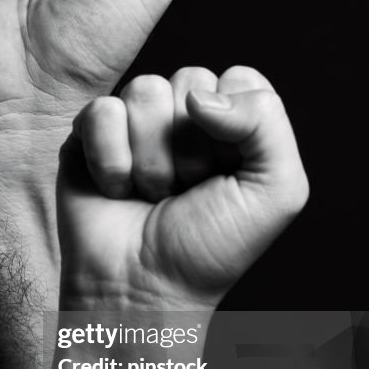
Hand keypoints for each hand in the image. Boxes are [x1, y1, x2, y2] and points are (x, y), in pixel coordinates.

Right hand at [58, 66, 308, 309]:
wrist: (143, 289)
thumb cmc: (210, 248)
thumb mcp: (277, 191)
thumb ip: (268, 122)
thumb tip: (201, 95)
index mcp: (234, 125)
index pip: (240, 79)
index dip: (235, 125)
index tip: (227, 172)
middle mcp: (185, 117)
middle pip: (191, 81)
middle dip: (191, 147)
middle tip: (185, 189)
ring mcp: (136, 121)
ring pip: (145, 90)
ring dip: (151, 158)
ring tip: (151, 193)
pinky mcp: (90, 132)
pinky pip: (102, 111)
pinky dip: (111, 160)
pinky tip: (116, 189)